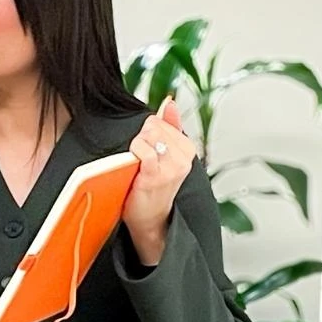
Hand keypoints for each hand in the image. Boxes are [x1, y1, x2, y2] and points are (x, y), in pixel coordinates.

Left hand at [122, 97, 194, 264]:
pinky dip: (134, 155)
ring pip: (147, 136)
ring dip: (135, 149)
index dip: (145, 134)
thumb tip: (170, 101)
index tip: (147, 153)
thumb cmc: (153, 187)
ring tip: (138, 167)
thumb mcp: (165, 155)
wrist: (150, 220)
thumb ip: (169, 127)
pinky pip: (143, 151)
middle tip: (141, 162)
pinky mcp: (158, 175)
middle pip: (151, 126)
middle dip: (140, 140)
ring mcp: (173, 166)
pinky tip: (135, 168)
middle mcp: (184, 156)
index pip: (158, 120)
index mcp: (187, 148)